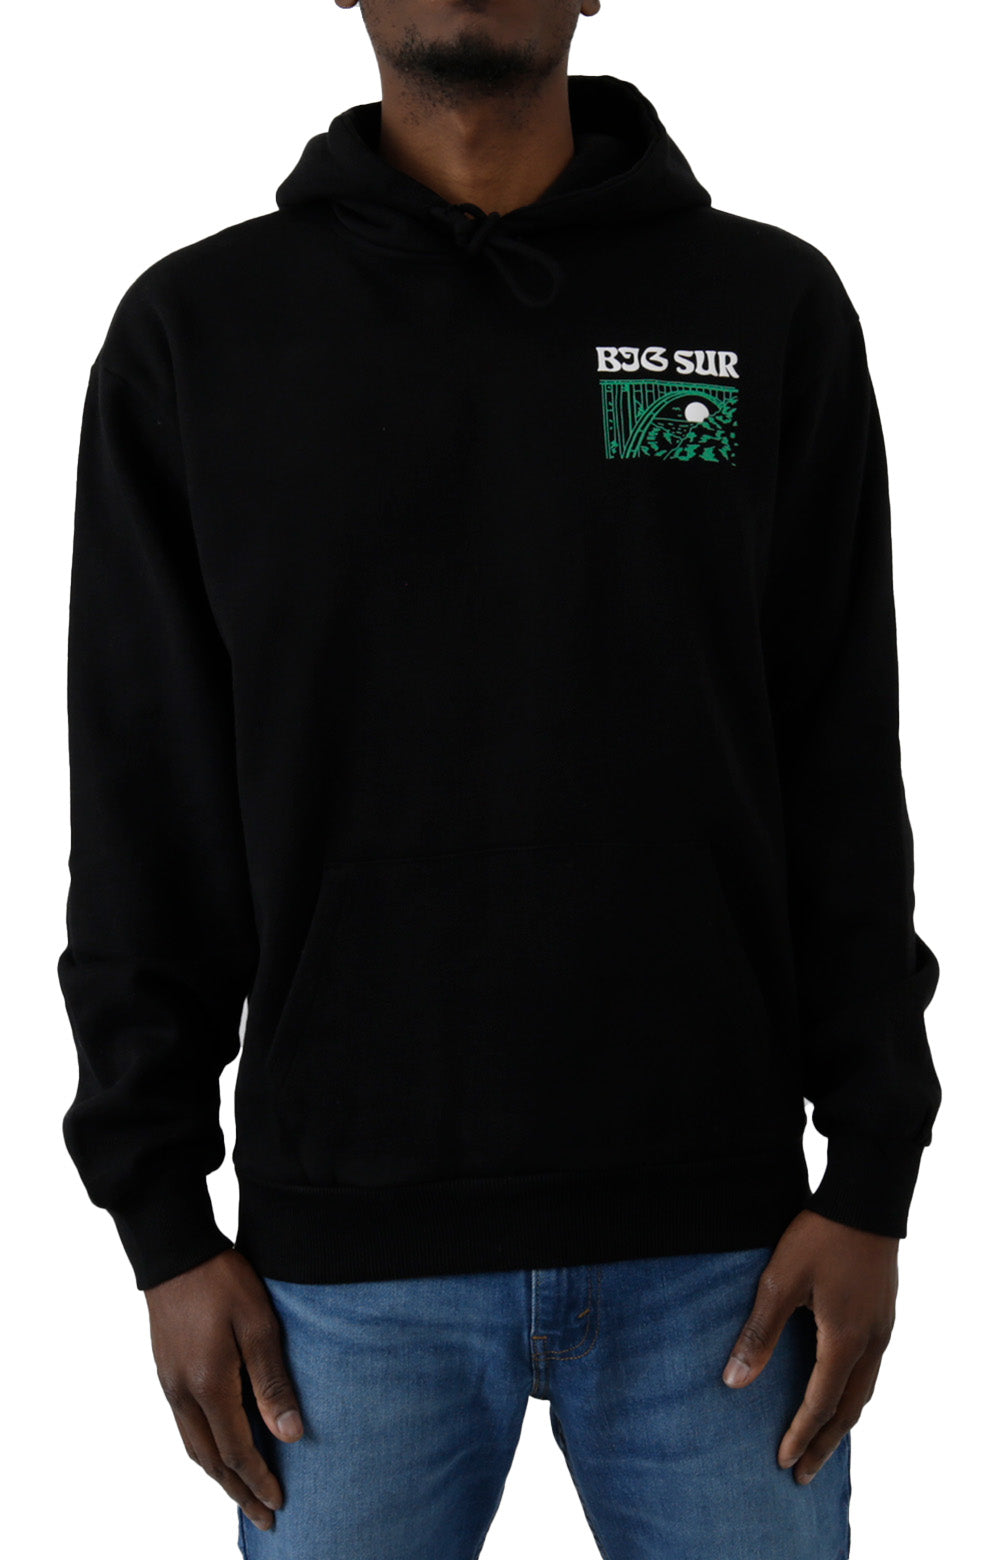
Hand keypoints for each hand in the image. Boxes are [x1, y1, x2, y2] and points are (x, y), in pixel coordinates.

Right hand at [145, 1247, 303, 1532]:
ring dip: (219, 1474)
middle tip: (263, 1518)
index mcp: (209, 1386)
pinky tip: (217, 1448)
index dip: (259, 1480)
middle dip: (238, 1492)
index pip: (236, 1451)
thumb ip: (273, 1382)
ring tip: (242, 1492)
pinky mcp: (166, 1371)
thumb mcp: (259, 1326)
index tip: (279, 1504)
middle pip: (210, 1460)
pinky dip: (204, 1450)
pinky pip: (185, 1427)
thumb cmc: (223, 1282)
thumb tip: (291, 1434)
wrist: (176, 1252)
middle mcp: (183, 1394)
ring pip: (193, 1446)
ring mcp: (170, 1384)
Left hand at [722, 1209, 897, 1483]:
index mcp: (843, 1340)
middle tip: (804, 1474)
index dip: (800, 1434)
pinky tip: (840, 1391)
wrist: (865, 1200)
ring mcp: (882, 1329)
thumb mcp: (779, 1283)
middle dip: (824, 1444)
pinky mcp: (883, 1314)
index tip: (782, 1461)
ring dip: (841, 1422)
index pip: (820, 1403)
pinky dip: (853, 1394)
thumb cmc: (819, 1237)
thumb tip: (734, 1382)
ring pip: (864, 1391)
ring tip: (822, 1443)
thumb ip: (759, 1334)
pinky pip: (871, 1370)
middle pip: (849, 1409)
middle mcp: (870, 1342)